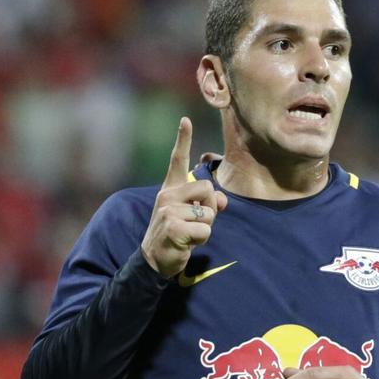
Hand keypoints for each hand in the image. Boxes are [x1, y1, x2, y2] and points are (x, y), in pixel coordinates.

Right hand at [140, 118, 228, 278]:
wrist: (155, 258)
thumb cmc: (177, 234)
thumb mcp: (192, 215)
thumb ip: (208, 202)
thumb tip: (222, 200)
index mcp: (170, 188)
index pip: (177, 160)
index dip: (183, 139)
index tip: (186, 120)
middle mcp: (166, 194)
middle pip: (208, 188)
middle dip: (210, 206)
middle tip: (195, 221)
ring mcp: (168, 210)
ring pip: (209, 211)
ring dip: (206, 225)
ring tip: (190, 232)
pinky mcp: (174, 227)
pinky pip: (205, 229)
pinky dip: (203, 239)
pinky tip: (187, 243)